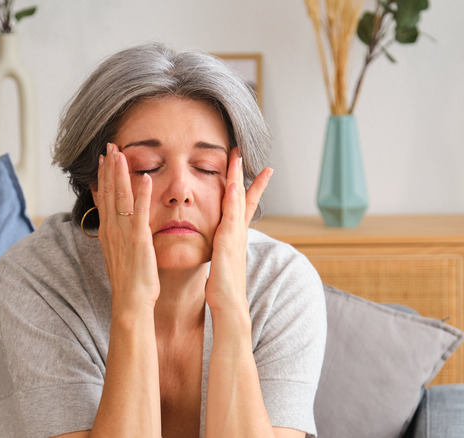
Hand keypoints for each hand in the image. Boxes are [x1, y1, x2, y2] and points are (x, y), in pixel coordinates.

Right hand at [95, 143, 159, 311]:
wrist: (130, 303)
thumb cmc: (130, 282)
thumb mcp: (119, 255)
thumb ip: (119, 238)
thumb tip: (118, 228)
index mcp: (108, 233)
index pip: (103, 198)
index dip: (103, 177)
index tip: (104, 159)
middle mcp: (112, 230)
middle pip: (108, 192)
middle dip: (109, 168)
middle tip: (109, 146)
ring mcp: (124, 234)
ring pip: (120, 198)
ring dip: (119, 174)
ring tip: (120, 153)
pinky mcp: (139, 241)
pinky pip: (140, 213)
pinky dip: (142, 195)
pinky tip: (144, 177)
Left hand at [205, 147, 272, 318]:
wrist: (230, 307)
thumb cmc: (222, 289)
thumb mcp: (220, 264)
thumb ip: (220, 251)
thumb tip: (217, 247)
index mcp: (233, 237)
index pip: (240, 207)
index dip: (243, 188)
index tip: (246, 171)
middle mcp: (237, 233)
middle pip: (241, 197)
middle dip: (241, 175)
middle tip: (241, 153)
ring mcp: (235, 236)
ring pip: (237, 201)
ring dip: (237, 178)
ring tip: (236, 158)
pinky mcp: (229, 243)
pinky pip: (232, 216)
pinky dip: (234, 200)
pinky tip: (232, 185)